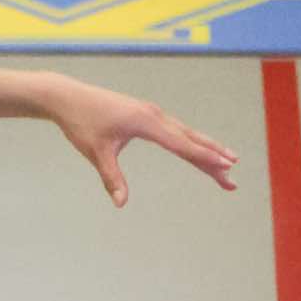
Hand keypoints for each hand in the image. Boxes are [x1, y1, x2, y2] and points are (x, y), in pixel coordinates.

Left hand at [45, 75, 238, 208]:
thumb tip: (121, 204)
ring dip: (205, 150)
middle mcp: (154, 115)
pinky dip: (190, 141)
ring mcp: (151, 113)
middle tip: (232, 179)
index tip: (227, 167)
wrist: (67, 96)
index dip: (205, 158)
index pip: (182, 144)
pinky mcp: (145, 114)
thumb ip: (111, 178)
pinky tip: (197, 150)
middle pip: (190, 140)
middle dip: (213, 159)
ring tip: (226, 165)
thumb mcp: (96, 152)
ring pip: (185, 134)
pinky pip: (175, 130)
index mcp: (145, 122)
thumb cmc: (80, 123)